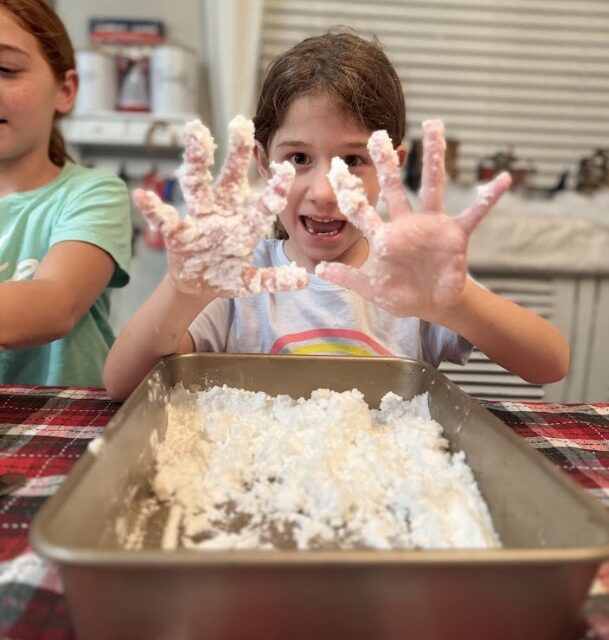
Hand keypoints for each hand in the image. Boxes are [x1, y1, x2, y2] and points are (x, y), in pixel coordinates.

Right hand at [133, 116, 307, 296]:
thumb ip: (274, 279)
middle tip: (241, 123)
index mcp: (243, 225)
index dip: (274, 187)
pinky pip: (165, 218)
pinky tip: (141, 195)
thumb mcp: (251, 282)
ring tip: (195, 131)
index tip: (287, 168)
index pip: (262, 203)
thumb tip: (304, 279)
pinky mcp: (177, 233)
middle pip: (230, 179)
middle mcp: (222, 214)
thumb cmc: (226, 275)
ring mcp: (198, 220)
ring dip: (196, 159)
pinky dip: (153, 208)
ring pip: (198, 185)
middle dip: (236, 153)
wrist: (198, 286)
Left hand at [316, 120, 511, 320]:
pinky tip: (501, 179)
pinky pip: (474, 213)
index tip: (336, 166)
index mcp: (385, 237)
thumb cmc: (405, 295)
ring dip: (433, 158)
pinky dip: (488, 198)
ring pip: (432, 187)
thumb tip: (320, 271)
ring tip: (434, 126)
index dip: (349, 191)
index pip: (362, 211)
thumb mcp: (374, 290)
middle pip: (395, 188)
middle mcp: (407, 224)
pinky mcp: (455, 235)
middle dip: (387, 163)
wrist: (435, 306)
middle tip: (378, 134)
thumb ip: (350, 279)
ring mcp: (432, 226)